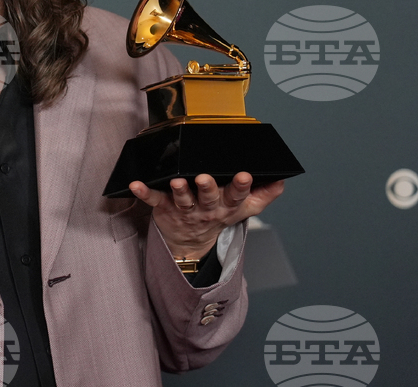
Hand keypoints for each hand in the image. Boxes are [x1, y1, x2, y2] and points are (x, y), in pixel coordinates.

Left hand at [128, 172, 283, 259]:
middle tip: (205, 178)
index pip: (237, 196)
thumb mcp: (244, 209)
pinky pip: (153, 199)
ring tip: (177, 182)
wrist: (191, 242)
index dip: (242, 186)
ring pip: (182, 199)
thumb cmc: (217, 216)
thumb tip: (282, 180)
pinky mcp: (164, 208)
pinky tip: (135, 184)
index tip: (245, 175)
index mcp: (226, 206)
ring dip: (179, 190)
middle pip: (208, 198)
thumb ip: (264, 194)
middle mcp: (206, 208)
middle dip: (207, 188)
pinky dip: (144, 192)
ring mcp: (184, 209)